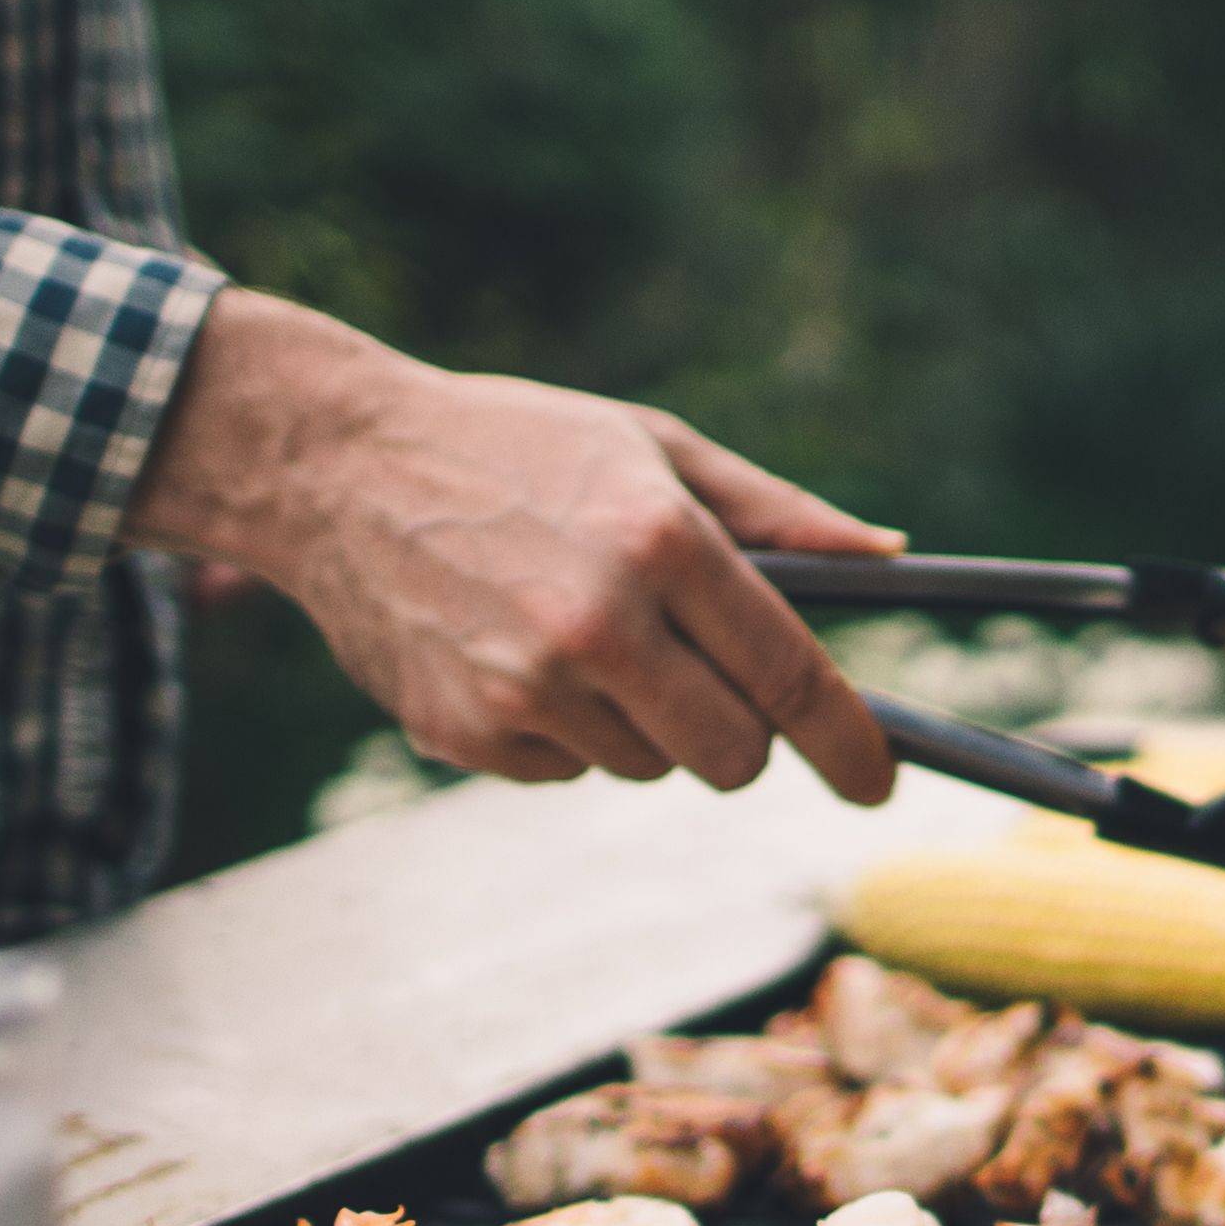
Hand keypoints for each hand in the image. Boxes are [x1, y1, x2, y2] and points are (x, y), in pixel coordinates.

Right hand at [120, 290, 901, 801]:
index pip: (790, 675)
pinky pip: (569, 772)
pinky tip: (514, 654)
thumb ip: (776, 513)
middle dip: (741, 736)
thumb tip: (888, 556)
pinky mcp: (466, 733)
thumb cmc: (513, 446)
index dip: (850, 742)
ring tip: (580, 635)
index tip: (877, 780)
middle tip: (710, 686)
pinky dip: (564, 733)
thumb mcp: (651, 445)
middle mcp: (598, 622)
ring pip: (649, 768)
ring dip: (642, 724)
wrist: (336, 469)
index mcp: (661, 541)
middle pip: (731, 754)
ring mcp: (526, 687)